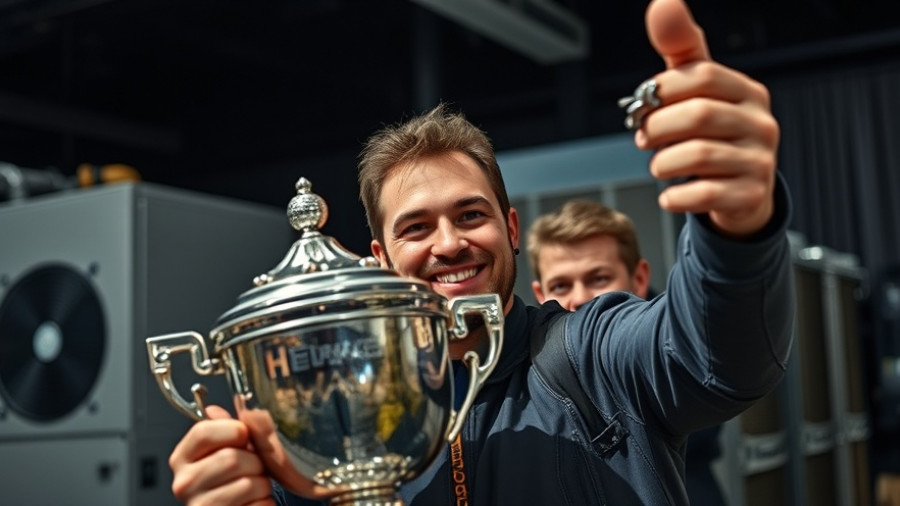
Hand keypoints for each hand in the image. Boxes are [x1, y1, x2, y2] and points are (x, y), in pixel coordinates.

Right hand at [169, 405, 274, 505]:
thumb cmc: (229, 481)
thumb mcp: (222, 450)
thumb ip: (222, 429)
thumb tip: (214, 409)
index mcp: (182, 458)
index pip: (203, 432)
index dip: (233, 430)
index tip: (244, 435)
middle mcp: (185, 483)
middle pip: (231, 458)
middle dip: (254, 462)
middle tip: (253, 468)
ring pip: (249, 484)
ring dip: (263, 484)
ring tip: (254, 487)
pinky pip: (259, 505)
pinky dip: (265, 502)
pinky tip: (254, 502)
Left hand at [638, 0, 778, 237]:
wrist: (740, 191)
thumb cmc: (711, 132)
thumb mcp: (697, 90)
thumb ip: (680, 49)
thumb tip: (664, 1)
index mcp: (747, 92)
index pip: (702, 77)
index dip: (663, 89)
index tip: (645, 104)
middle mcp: (761, 124)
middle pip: (698, 115)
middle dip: (657, 127)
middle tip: (642, 138)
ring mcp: (760, 161)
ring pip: (698, 156)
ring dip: (662, 163)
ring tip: (658, 165)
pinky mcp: (750, 196)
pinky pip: (704, 195)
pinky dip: (676, 197)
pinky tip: (669, 195)